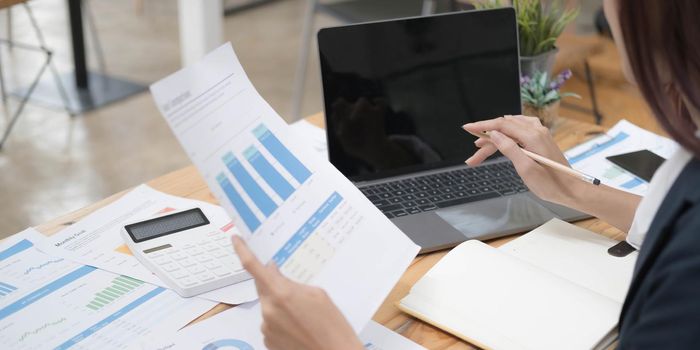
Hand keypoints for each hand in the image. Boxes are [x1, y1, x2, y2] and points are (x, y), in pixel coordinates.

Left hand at [232, 236, 363, 349]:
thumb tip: (276, 274)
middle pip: (263, 287)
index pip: (253, 266)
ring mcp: (267, 327)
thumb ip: (292, 282)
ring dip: (281, 305)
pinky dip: (281, 321)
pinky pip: (270, 323)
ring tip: (304, 316)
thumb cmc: (332, 327)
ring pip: (268, 306)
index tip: (236, 240)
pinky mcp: (268, 341)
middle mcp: (269, 310)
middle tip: (295, 291)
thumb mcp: (318, 294)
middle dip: (275, 284)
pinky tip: (299, 326)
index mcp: (281, 293)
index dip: (242, 250)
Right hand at [462, 115, 581, 204]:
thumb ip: (510, 149)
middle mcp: (537, 130)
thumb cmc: (551, 184)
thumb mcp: (526, 169)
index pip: (502, 124)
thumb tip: (494, 134)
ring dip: (495, 137)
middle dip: (486, 139)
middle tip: (473, 156)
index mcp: (533, 136)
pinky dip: (507, 134)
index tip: (467, 128)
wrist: (572, 190)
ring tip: (482, 148)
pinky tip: (501, 139)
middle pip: (505, 127)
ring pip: (511, 128)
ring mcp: (540, 133)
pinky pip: (520, 129)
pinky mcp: (542, 139)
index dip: (483, 126)